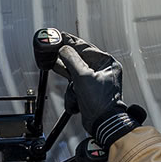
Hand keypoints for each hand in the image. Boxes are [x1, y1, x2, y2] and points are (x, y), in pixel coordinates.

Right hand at [51, 32, 145, 153]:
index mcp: (106, 63)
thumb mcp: (83, 76)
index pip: (84, 47)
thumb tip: (64, 48)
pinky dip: (73, 96)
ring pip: (74, 76)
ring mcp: (95, 82)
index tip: (58, 37)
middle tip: (54, 57)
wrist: (102, 124)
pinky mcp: (88, 92)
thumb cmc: (100, 103)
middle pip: (78, 60)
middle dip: (67, 66)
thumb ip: (71, 59)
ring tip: (76, 94)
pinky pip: (74, 88)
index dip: (70, 42)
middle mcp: (102, 71)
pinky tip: (77, 102)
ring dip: (72, 88)